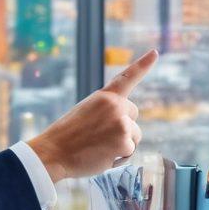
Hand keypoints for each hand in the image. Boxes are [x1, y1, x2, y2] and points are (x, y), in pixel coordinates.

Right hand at [27, 49, 157, 181]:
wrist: (53, 152)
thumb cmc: (68, 135)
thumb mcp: (87, 111)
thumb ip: (107, 110)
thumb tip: (124, 123)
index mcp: (104, 96)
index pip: (127, 76)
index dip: (143, 64)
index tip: (155, 53)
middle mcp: (116, 106)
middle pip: (133, 114)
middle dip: (124, 124)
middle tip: (101, 134)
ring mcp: (121, 124)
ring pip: (135, 135)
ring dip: (122, 142)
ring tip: (99, 146)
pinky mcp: (124, 142)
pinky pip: (129, 151)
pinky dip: (118, 157)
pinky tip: (101, 156)